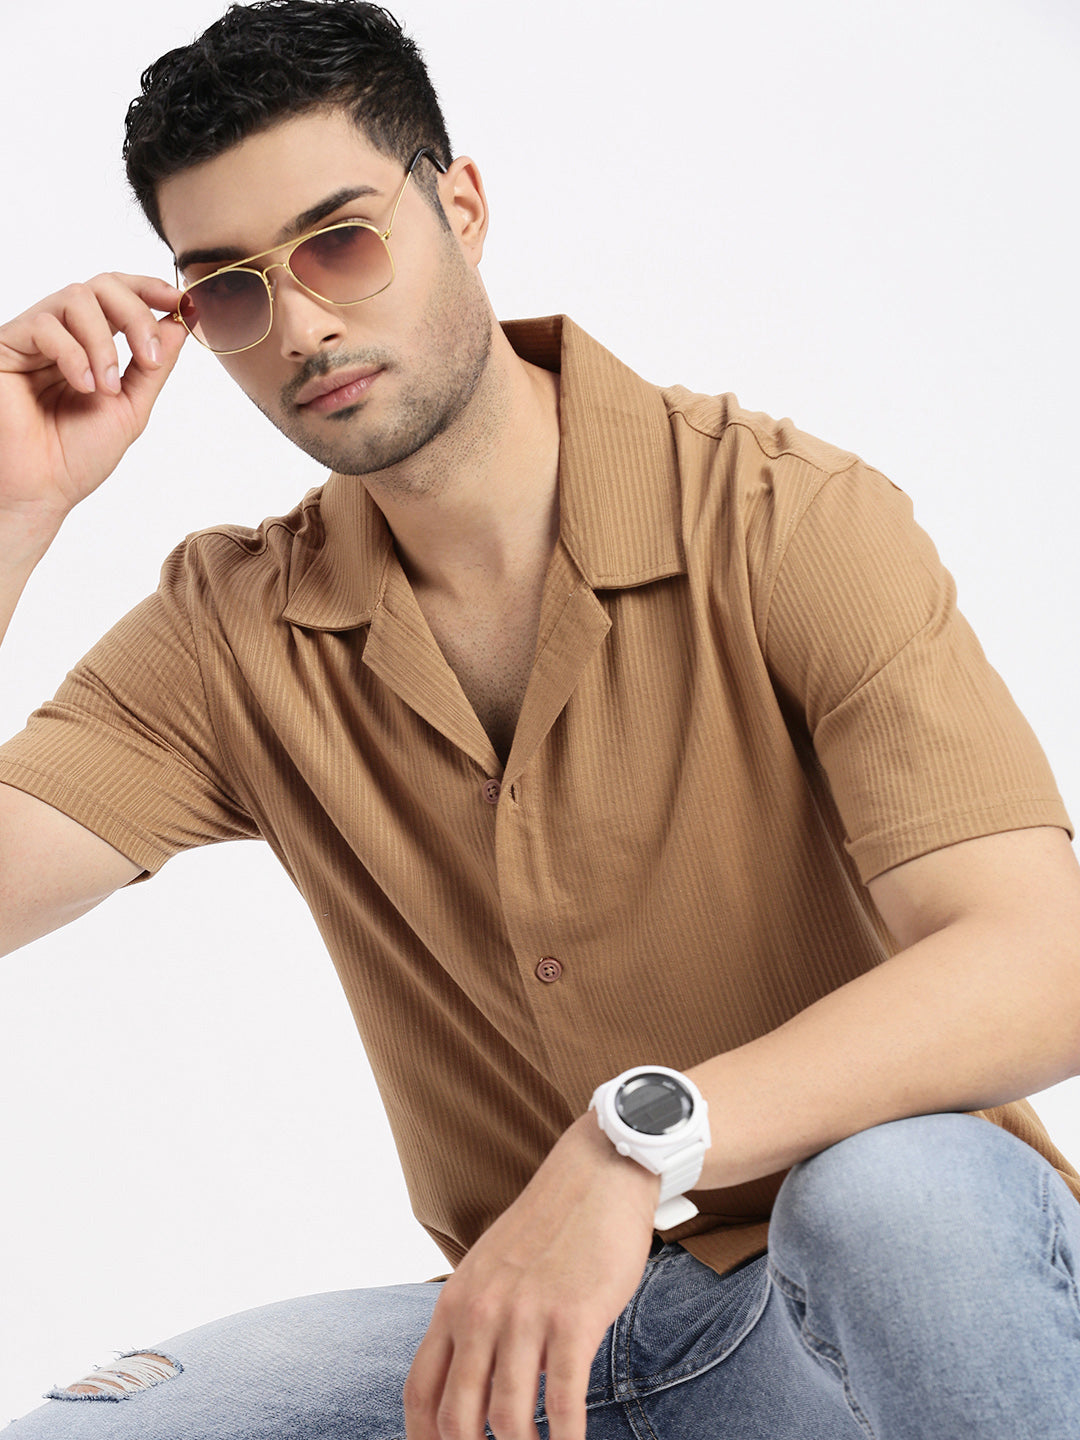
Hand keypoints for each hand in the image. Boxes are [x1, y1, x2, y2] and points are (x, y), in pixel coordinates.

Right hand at [0, 273, 185, 556]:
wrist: (41, 490)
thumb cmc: (77, 456)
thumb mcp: (130, 408)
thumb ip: (152, 368)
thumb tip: (179, 326)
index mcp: (92, 345)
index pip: (119, 296)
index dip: (150, 289)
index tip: (181, 303)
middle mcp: (63, 334)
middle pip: (102, 285)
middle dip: (135, 315)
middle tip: (148, 357)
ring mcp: (33, 337)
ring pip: (76, 297)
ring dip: (104, 342)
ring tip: (106, 387)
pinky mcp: (7, 345)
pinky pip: (45, 325)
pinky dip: (74, 354)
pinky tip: (83, 386)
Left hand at [403, 1113, 660, 1439]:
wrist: (596, 1173)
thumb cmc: (550, 1226)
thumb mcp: (491, 1268)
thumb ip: (476, 1321)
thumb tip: (471, 1385)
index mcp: (455, 1302)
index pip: (420, 1392)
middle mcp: (481, 1312)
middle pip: (457, 1419)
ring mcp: (526, 1317)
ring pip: (508, 1419)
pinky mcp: (573, 1319)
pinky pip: (565, 1403)